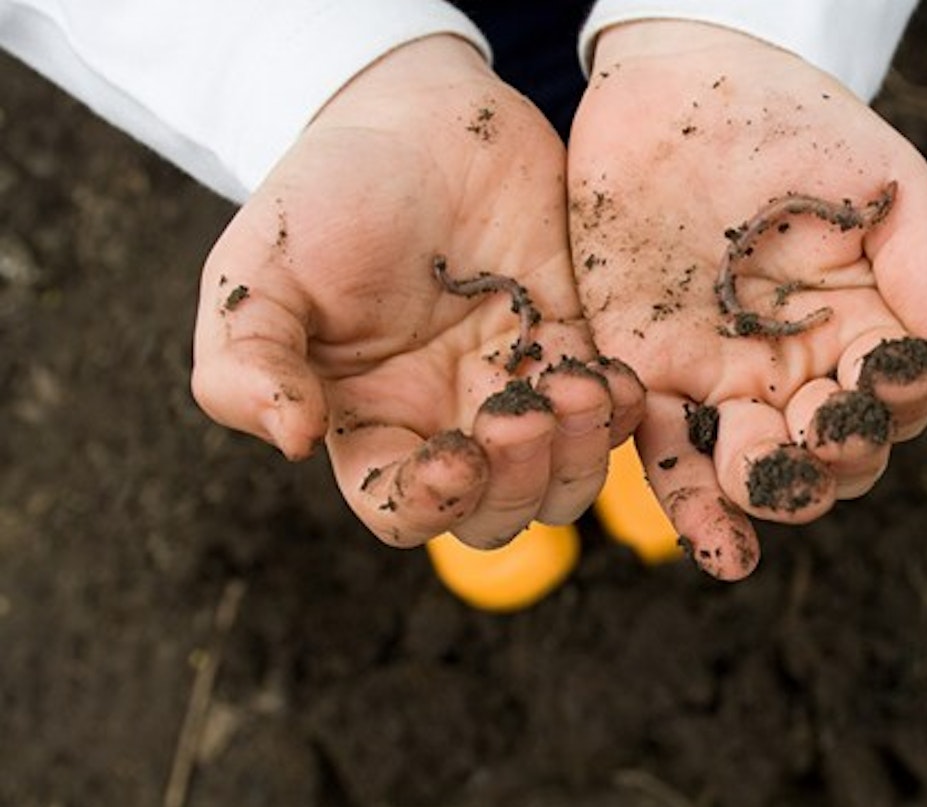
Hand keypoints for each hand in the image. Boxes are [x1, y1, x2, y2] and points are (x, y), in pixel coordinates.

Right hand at [191, 36, 642, 547]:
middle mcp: (449, 423)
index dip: (430, 504)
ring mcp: (519, 387)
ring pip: (565, 482)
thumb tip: (291, 439)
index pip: (401, 510)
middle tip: (524, 414)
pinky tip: (616, 377)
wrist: (416, 115)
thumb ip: (246, 361)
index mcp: (371, 424)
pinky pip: (614, 415)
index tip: (452, 456)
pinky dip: (622, 413)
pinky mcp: (577, 347)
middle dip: (517, 484)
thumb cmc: (326, 192)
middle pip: (496, 514)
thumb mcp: (259, 268)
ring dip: (579, 457)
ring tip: (580, 390)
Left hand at [568, 21, 926, 579]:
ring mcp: (724, 378)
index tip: (885, 374)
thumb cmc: (799, 123)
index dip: (896, 403)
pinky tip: (721, 553)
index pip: (894, 402)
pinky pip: (675, 461)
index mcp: (863, 327)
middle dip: (836, 459)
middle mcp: (799, 368)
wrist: (682, 77)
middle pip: (833, 456)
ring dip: (774, 491)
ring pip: (760, 470)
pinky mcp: (650, 376)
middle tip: (825, 433)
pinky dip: (698, 514)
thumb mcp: (885, 191)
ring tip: (769, 480)